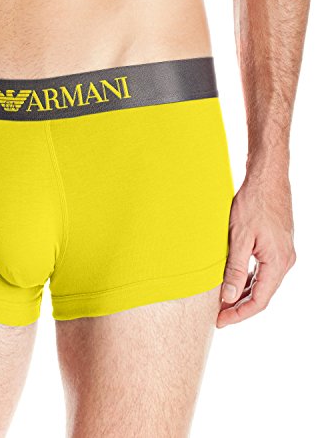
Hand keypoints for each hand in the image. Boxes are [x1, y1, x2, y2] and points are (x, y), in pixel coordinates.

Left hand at [217, 174, 295, 327]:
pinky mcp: (276, 246)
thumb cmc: (253, 204)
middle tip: (216, 314)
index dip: (238, 314)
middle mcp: (284, 261)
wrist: (267, 179)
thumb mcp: (238, 238)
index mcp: (277, 263)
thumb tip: (227, 297)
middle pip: (261, 294)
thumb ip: (234, 269)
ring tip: (220, 301)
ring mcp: (282, 253)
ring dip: (242, 293)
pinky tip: (233, 281)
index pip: (259, 301)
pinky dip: (247, 279)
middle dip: (238, 306)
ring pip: (261, 283)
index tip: (219, 321)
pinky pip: (262, 270)